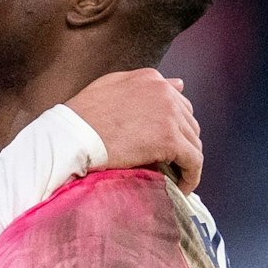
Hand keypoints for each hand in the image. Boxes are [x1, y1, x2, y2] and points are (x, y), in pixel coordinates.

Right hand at [63, 67, 202, 191]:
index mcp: (152, 79)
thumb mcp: (112, 85)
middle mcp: (165, 92)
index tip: (166, 146)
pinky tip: (182, 187)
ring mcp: (170, 115)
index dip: (174, 127)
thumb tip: (178, 84)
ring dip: (186, 161)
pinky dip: (191, 176)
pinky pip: (193, 161)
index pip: (178, 104)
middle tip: (169, 164)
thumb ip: (143, 83)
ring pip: (194, 142)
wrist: (73, 135)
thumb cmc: (82, 114)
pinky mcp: (170, 140)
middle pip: (189, 123)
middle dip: (182, 143)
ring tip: (175, 177)